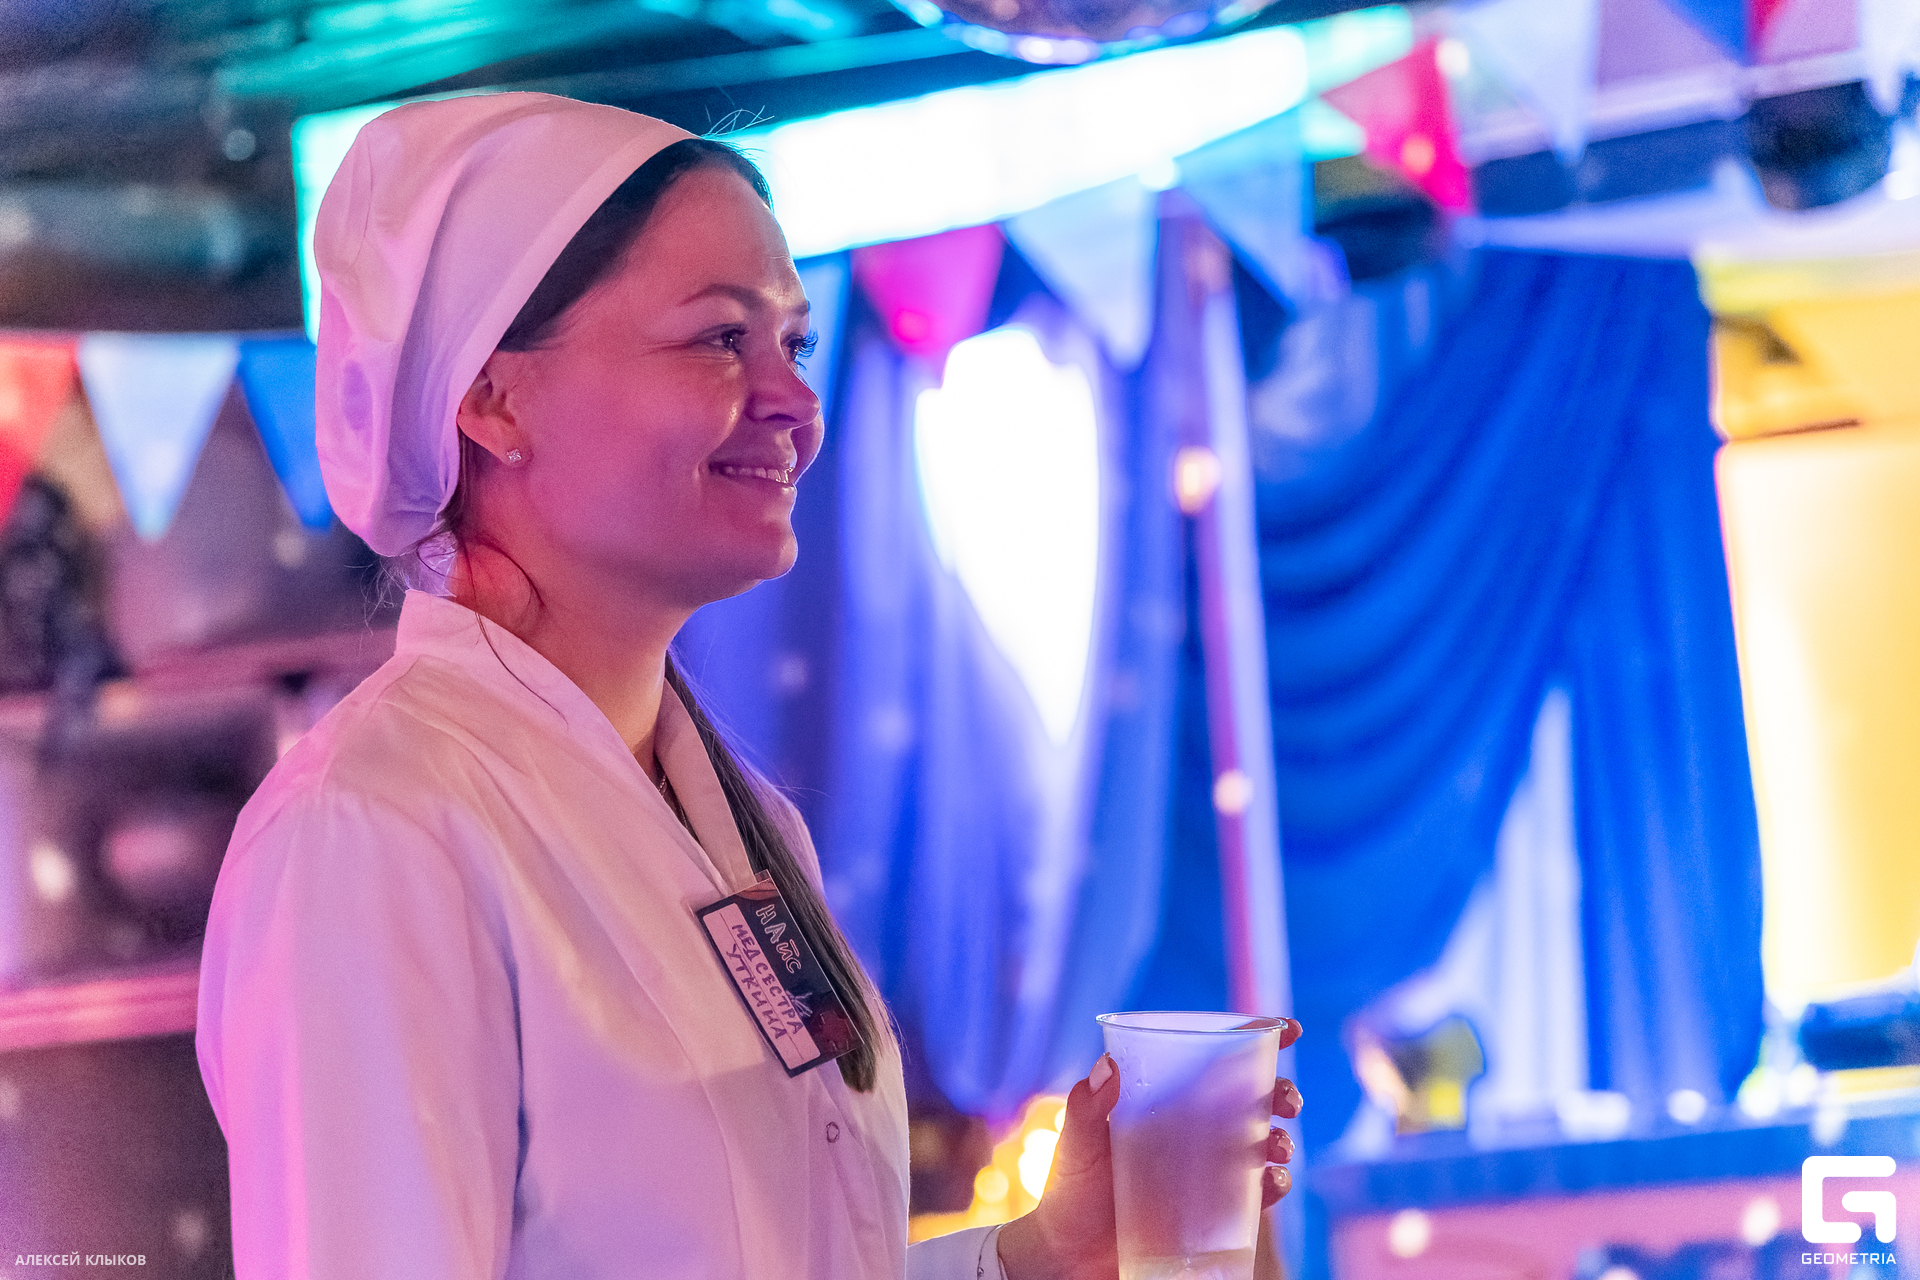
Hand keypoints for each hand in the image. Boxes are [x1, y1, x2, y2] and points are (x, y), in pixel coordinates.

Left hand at [996, 1018, 1304, 1279]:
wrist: (1071, 1257)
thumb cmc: (1070, 1191)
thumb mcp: (1075, 1144)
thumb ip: (1086, 1108)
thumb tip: (1108, 1066)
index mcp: (1166, 1099)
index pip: (1213, 1059)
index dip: (1256, 1039)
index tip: (1288, 1028)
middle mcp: (1194, 1129)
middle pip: (1253, 1099)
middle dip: (1281, 1092)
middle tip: (1285, 1101)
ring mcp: (1207, 1170)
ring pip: (1263, 1144)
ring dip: (1281, 1141)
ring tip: (1275, 1149)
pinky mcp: (1214, 1211)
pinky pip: (1256, 1196)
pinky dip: (1274, 1187)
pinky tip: (1272, 1185)